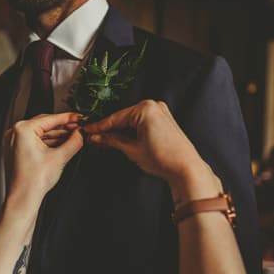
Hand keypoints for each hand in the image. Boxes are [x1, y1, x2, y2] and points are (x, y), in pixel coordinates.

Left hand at [4, 113, 84, 202]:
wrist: (23, 199)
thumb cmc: (33, 181)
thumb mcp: (60, 158)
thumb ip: (74, 141)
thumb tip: (81, 133)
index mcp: (23, 129)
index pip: (51, 118)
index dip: (69, 118)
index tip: (80, 118)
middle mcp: (15, 133)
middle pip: (46, 124)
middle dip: (64, 127)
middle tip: (80, 128)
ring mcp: (15, 142)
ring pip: (42, 133)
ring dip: (58, 135)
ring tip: (74, 137)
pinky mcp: (17, 150)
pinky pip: (36, 141)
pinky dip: (49, 142)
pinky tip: (62, 144)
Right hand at [81, 100, 220, 202]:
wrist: (186, 168)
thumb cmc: (164, 158)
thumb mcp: (132, 149)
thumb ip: (112, 140)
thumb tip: (96, 137)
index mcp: (145, 109)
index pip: (115, 118)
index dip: (99, 127)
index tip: (86, 131)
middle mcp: (154, 105)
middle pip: (123, 117)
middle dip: (109, 128)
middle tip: (92, 136)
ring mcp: (160, 111)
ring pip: (132, 120)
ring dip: (120, 130)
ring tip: (104, 140)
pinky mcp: (164, 119)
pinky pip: (142, 122)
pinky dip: (132, 130)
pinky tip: (121, 138)